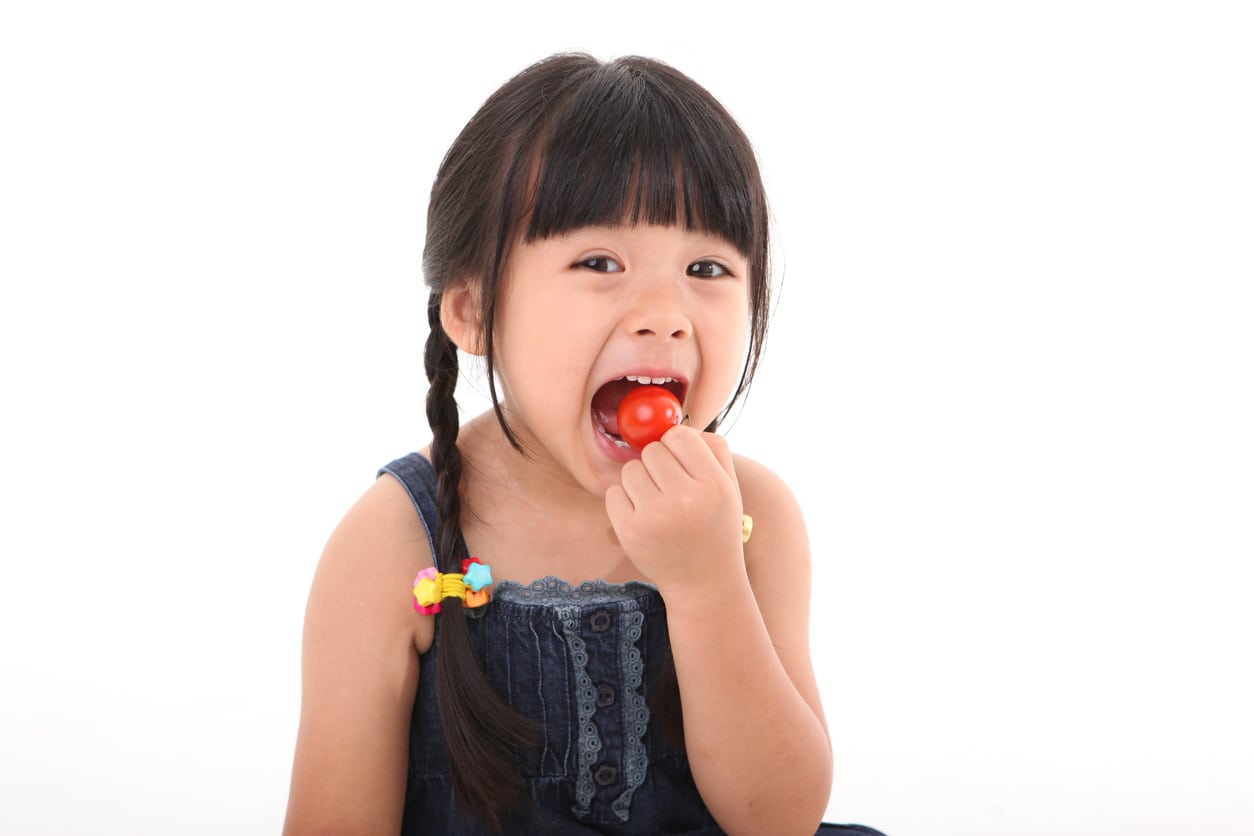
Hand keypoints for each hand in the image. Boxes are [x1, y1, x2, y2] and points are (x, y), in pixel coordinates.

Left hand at [604, 425, 744, 594]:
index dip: (677, 446)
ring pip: (630, 470)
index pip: (680, 436)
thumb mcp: (729, 488)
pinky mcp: (630, 532)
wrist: (705, 584)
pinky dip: (623, 501)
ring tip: (657, 504)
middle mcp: (685, 500)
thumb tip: (675, 423)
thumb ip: (712, 449)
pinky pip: (613, 493)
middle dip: (658, 464)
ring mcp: (655, 517)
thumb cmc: (716, 528)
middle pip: (652, 450)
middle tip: (669, 488)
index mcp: (714, 485)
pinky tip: (642, 518)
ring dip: (639, 482)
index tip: (681, 464)